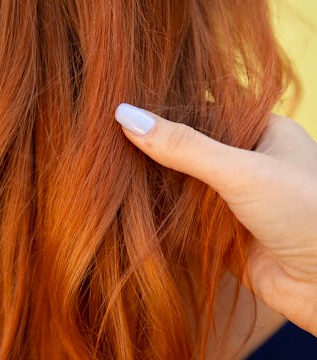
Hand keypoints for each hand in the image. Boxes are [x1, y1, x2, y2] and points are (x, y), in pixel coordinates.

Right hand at [115, 103, 316, 335]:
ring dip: (158, 179)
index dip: (167, 111)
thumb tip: (128, 117)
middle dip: (158, 148)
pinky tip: (134, 200)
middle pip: (192, 147)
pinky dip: (164, 208)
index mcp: (260, 131)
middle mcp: (246, 160)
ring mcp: (233, 195)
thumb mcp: (240, 170)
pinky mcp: (221, 226)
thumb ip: (185, 147)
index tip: (128, 112)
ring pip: (186, 181)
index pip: (204, 111)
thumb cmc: (301, 212)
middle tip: (114, 140)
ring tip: (116, 166)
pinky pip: (185, 212)